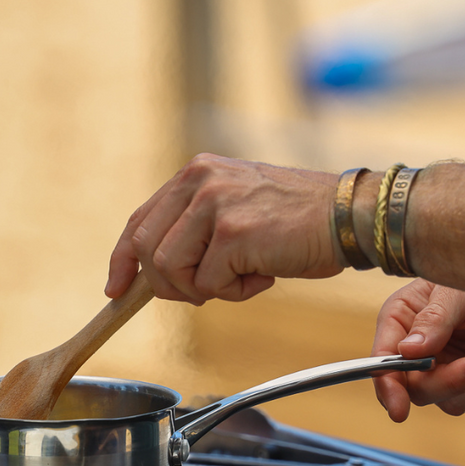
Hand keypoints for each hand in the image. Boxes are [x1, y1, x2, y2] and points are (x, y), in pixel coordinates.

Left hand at [106, 153, 341, 303]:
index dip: (121, 260)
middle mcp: (198, 180)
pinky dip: (234, 292)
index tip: (116, 289)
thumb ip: (195, 228)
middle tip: (205, 291)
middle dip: (168, 285)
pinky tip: (263, 275)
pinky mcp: (232, 232)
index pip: (139, 220)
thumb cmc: (296, 222)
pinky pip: (207, 284)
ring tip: (242, 276)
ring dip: (204, 288)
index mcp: (195, 173)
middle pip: (146, 251)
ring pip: (170, 271)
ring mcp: (213, 204)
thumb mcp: (235, 210)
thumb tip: (154, 272)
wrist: (348, 216)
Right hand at [372, 280, 464, 421]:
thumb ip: (433, 320)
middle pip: (419, 391)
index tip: (398, 409)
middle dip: (453, 381)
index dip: (388, 388)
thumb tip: (407, 352)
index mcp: (402, 323)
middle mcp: (421, 353)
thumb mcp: (458, 291)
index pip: (384, 362)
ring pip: (454, 404)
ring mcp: (450, 373)